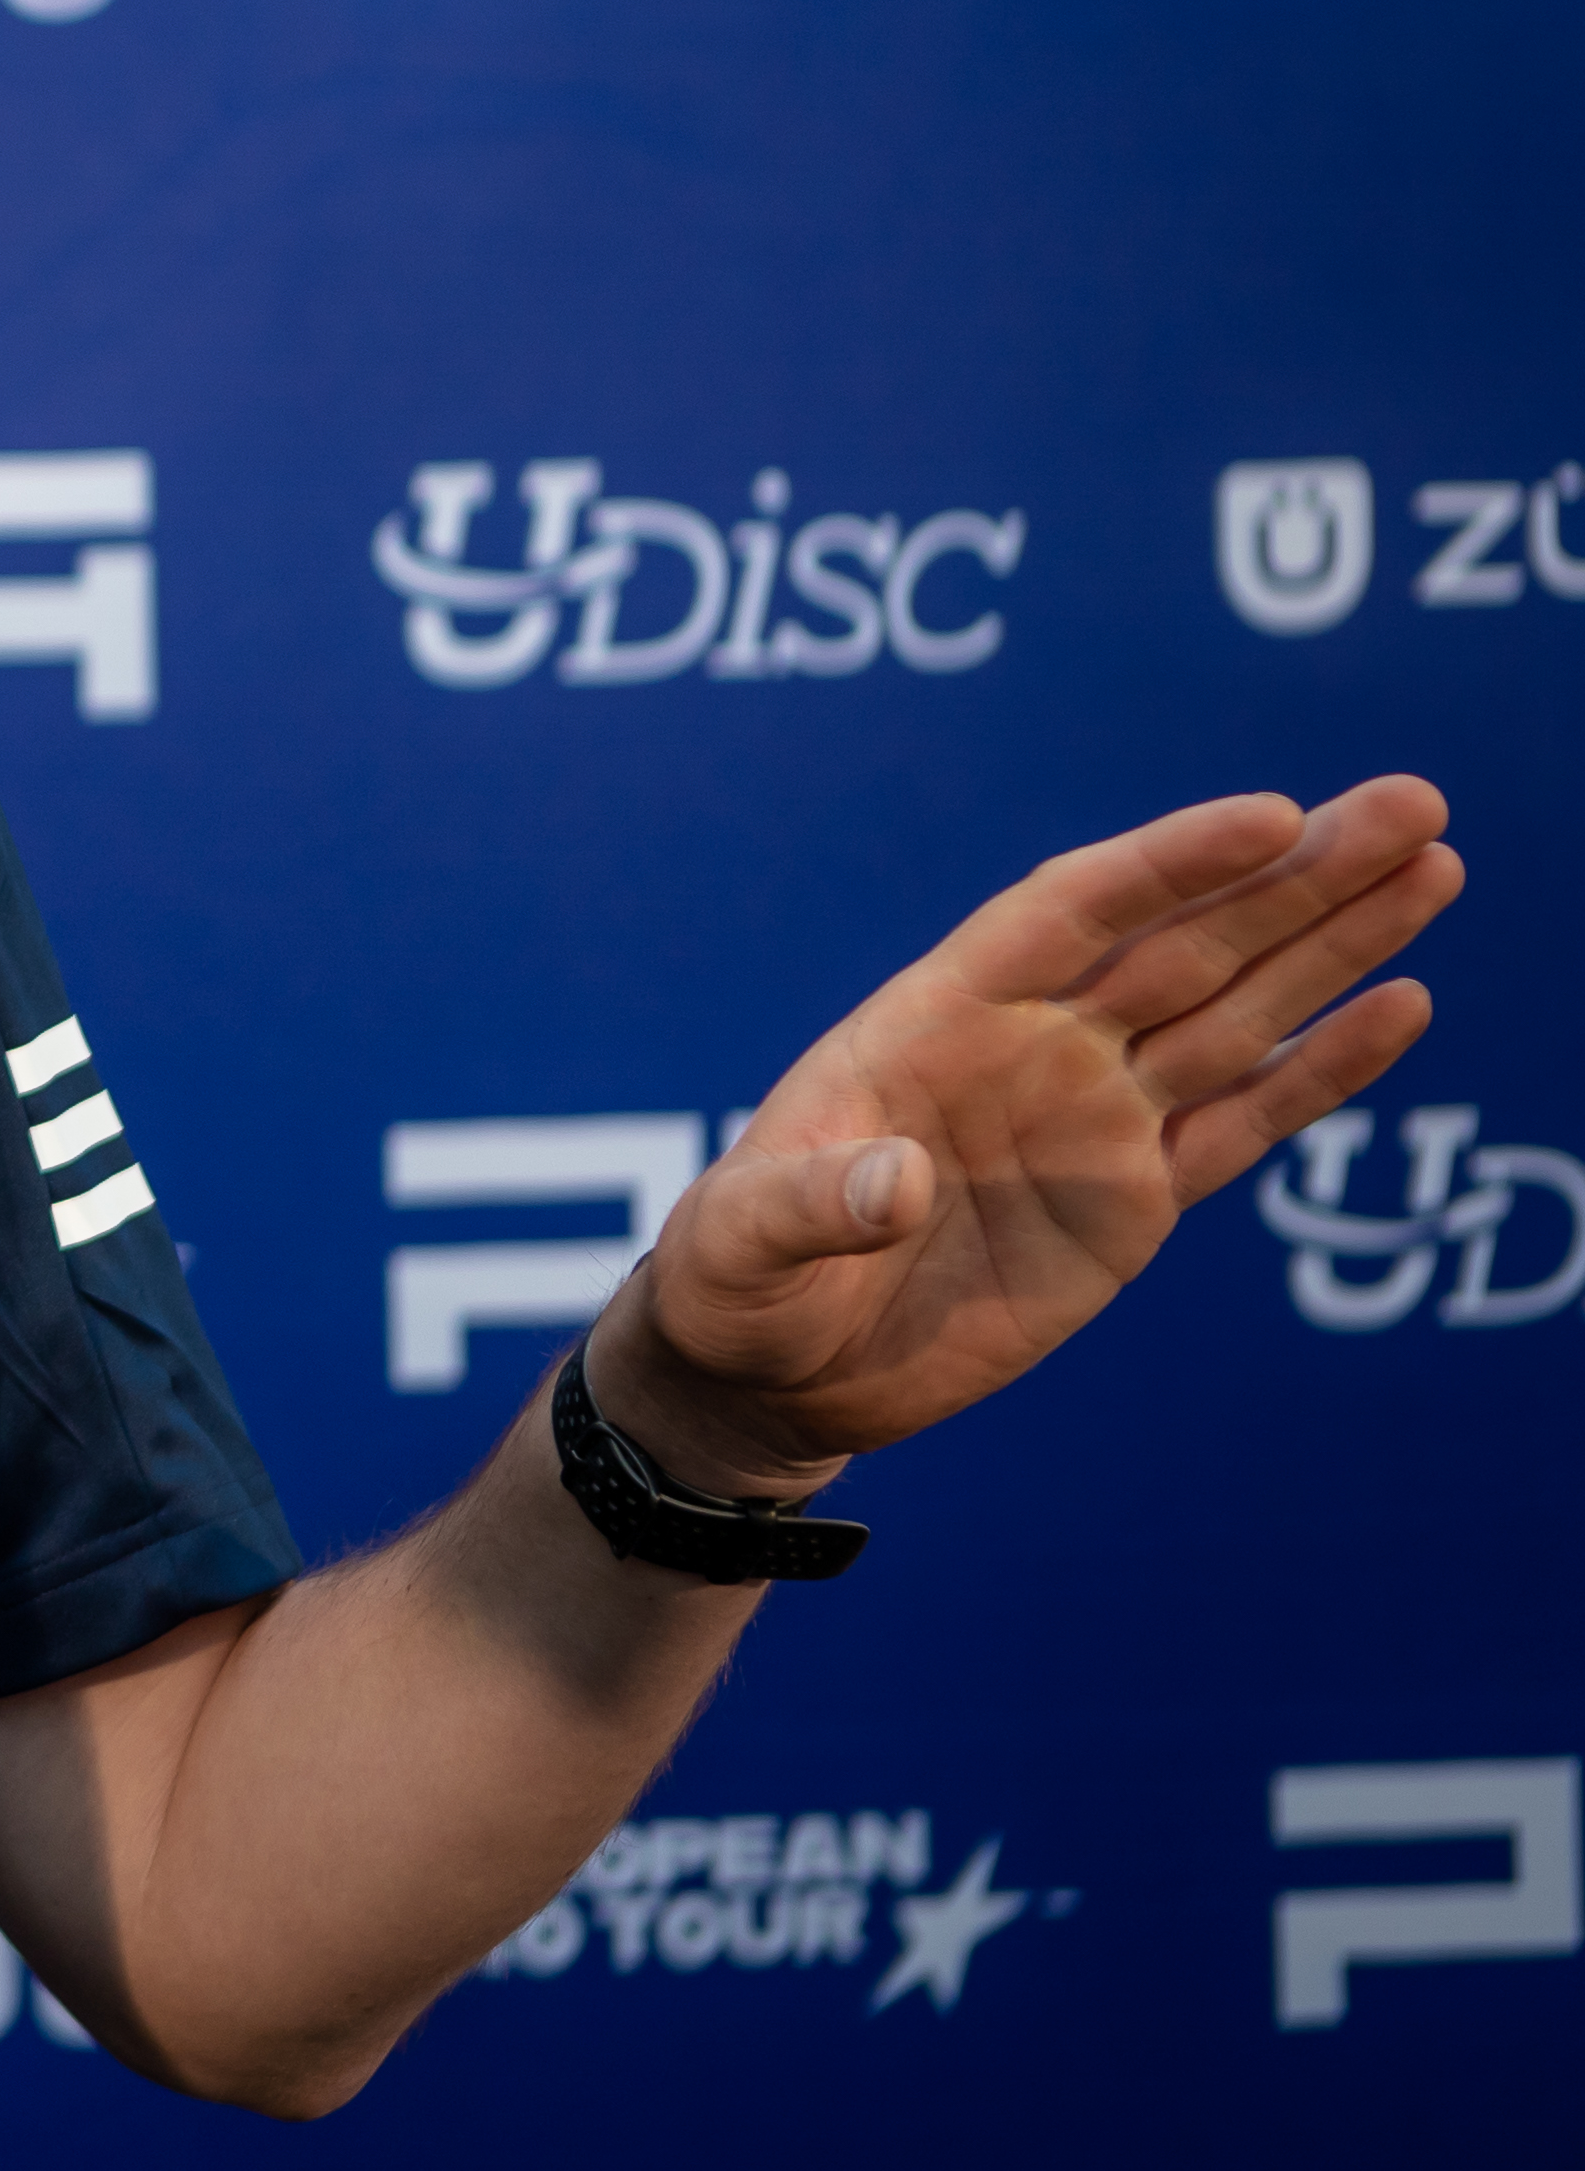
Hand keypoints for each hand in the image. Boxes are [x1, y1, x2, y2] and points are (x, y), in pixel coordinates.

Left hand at [600, 778, 1460, 1497]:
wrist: (774, 1367)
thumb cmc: (735, 1279)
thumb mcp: (740, 1241)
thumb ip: (810, 1203)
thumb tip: (895, 1183)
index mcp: (935, 1017)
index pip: (1070, 912)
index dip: (1167, 862)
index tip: (1270, 815)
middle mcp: (1033, 1047)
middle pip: (1185, 940)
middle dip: (1298, 874)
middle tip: (1415, 803)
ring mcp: (1093, 1118)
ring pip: (1239, 1010)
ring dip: (1336, 940)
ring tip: (1434, 862)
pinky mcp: (1135, 1200)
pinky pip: (1245, 1121)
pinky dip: (1325, 1069)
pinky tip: (1401, 1003)